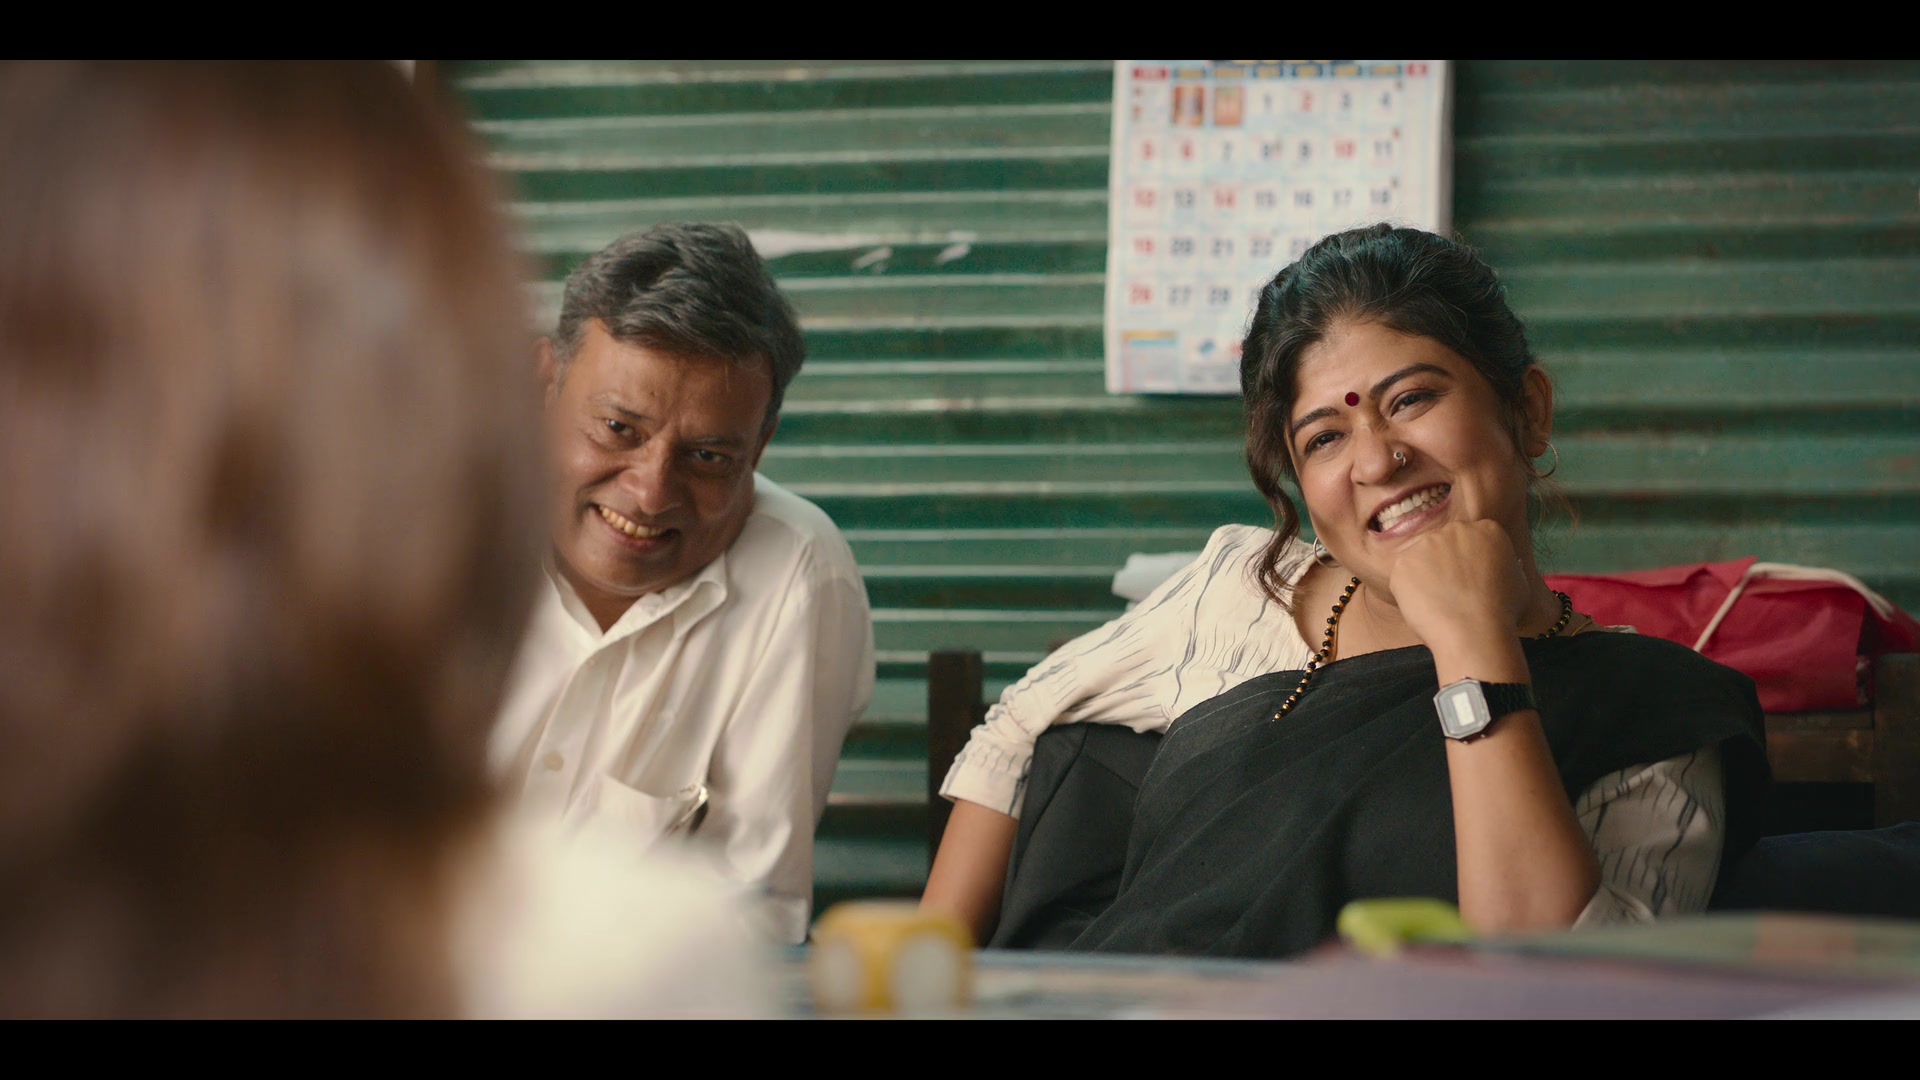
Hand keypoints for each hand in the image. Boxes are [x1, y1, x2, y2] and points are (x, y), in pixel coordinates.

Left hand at [1381, 519, 1530, 653]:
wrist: (1474, 631)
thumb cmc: (1502, 612)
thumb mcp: (1519, 582)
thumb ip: (1507, 565)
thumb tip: (1499, 564)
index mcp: (1486, 529)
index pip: (1472, 539)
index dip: (1468, 561)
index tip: (1469, 580)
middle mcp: (1455, 529)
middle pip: (1445, 544)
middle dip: (1445, 565)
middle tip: (1451, 592)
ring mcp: (1427, 543)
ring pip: (1422, 558)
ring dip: (1426, 577)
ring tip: (1438, 602)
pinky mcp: (1404, 561)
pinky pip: (1403, 575)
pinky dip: (1409, 591)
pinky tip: (1424, 606)